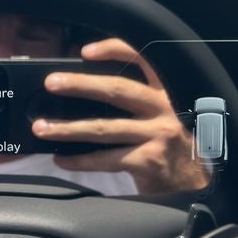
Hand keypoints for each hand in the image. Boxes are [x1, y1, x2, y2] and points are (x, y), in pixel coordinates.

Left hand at [31, 38, 209, 193]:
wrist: (194, 186)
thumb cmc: (169, 148)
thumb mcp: (161, 117)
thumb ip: (134, 105)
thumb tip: (83, 97)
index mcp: (166, 92)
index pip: (144, 59)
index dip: (115, 50)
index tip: (85, 51)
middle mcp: (164, 109)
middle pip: (117, 90)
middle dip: (80, 84)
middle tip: (52, 83)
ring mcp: (157, 135)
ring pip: (104, 128)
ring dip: (68, 128)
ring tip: (42, 128)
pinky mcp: (149, 160)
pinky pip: (106, 158)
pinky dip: (80, 160)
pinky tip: (61, 159)